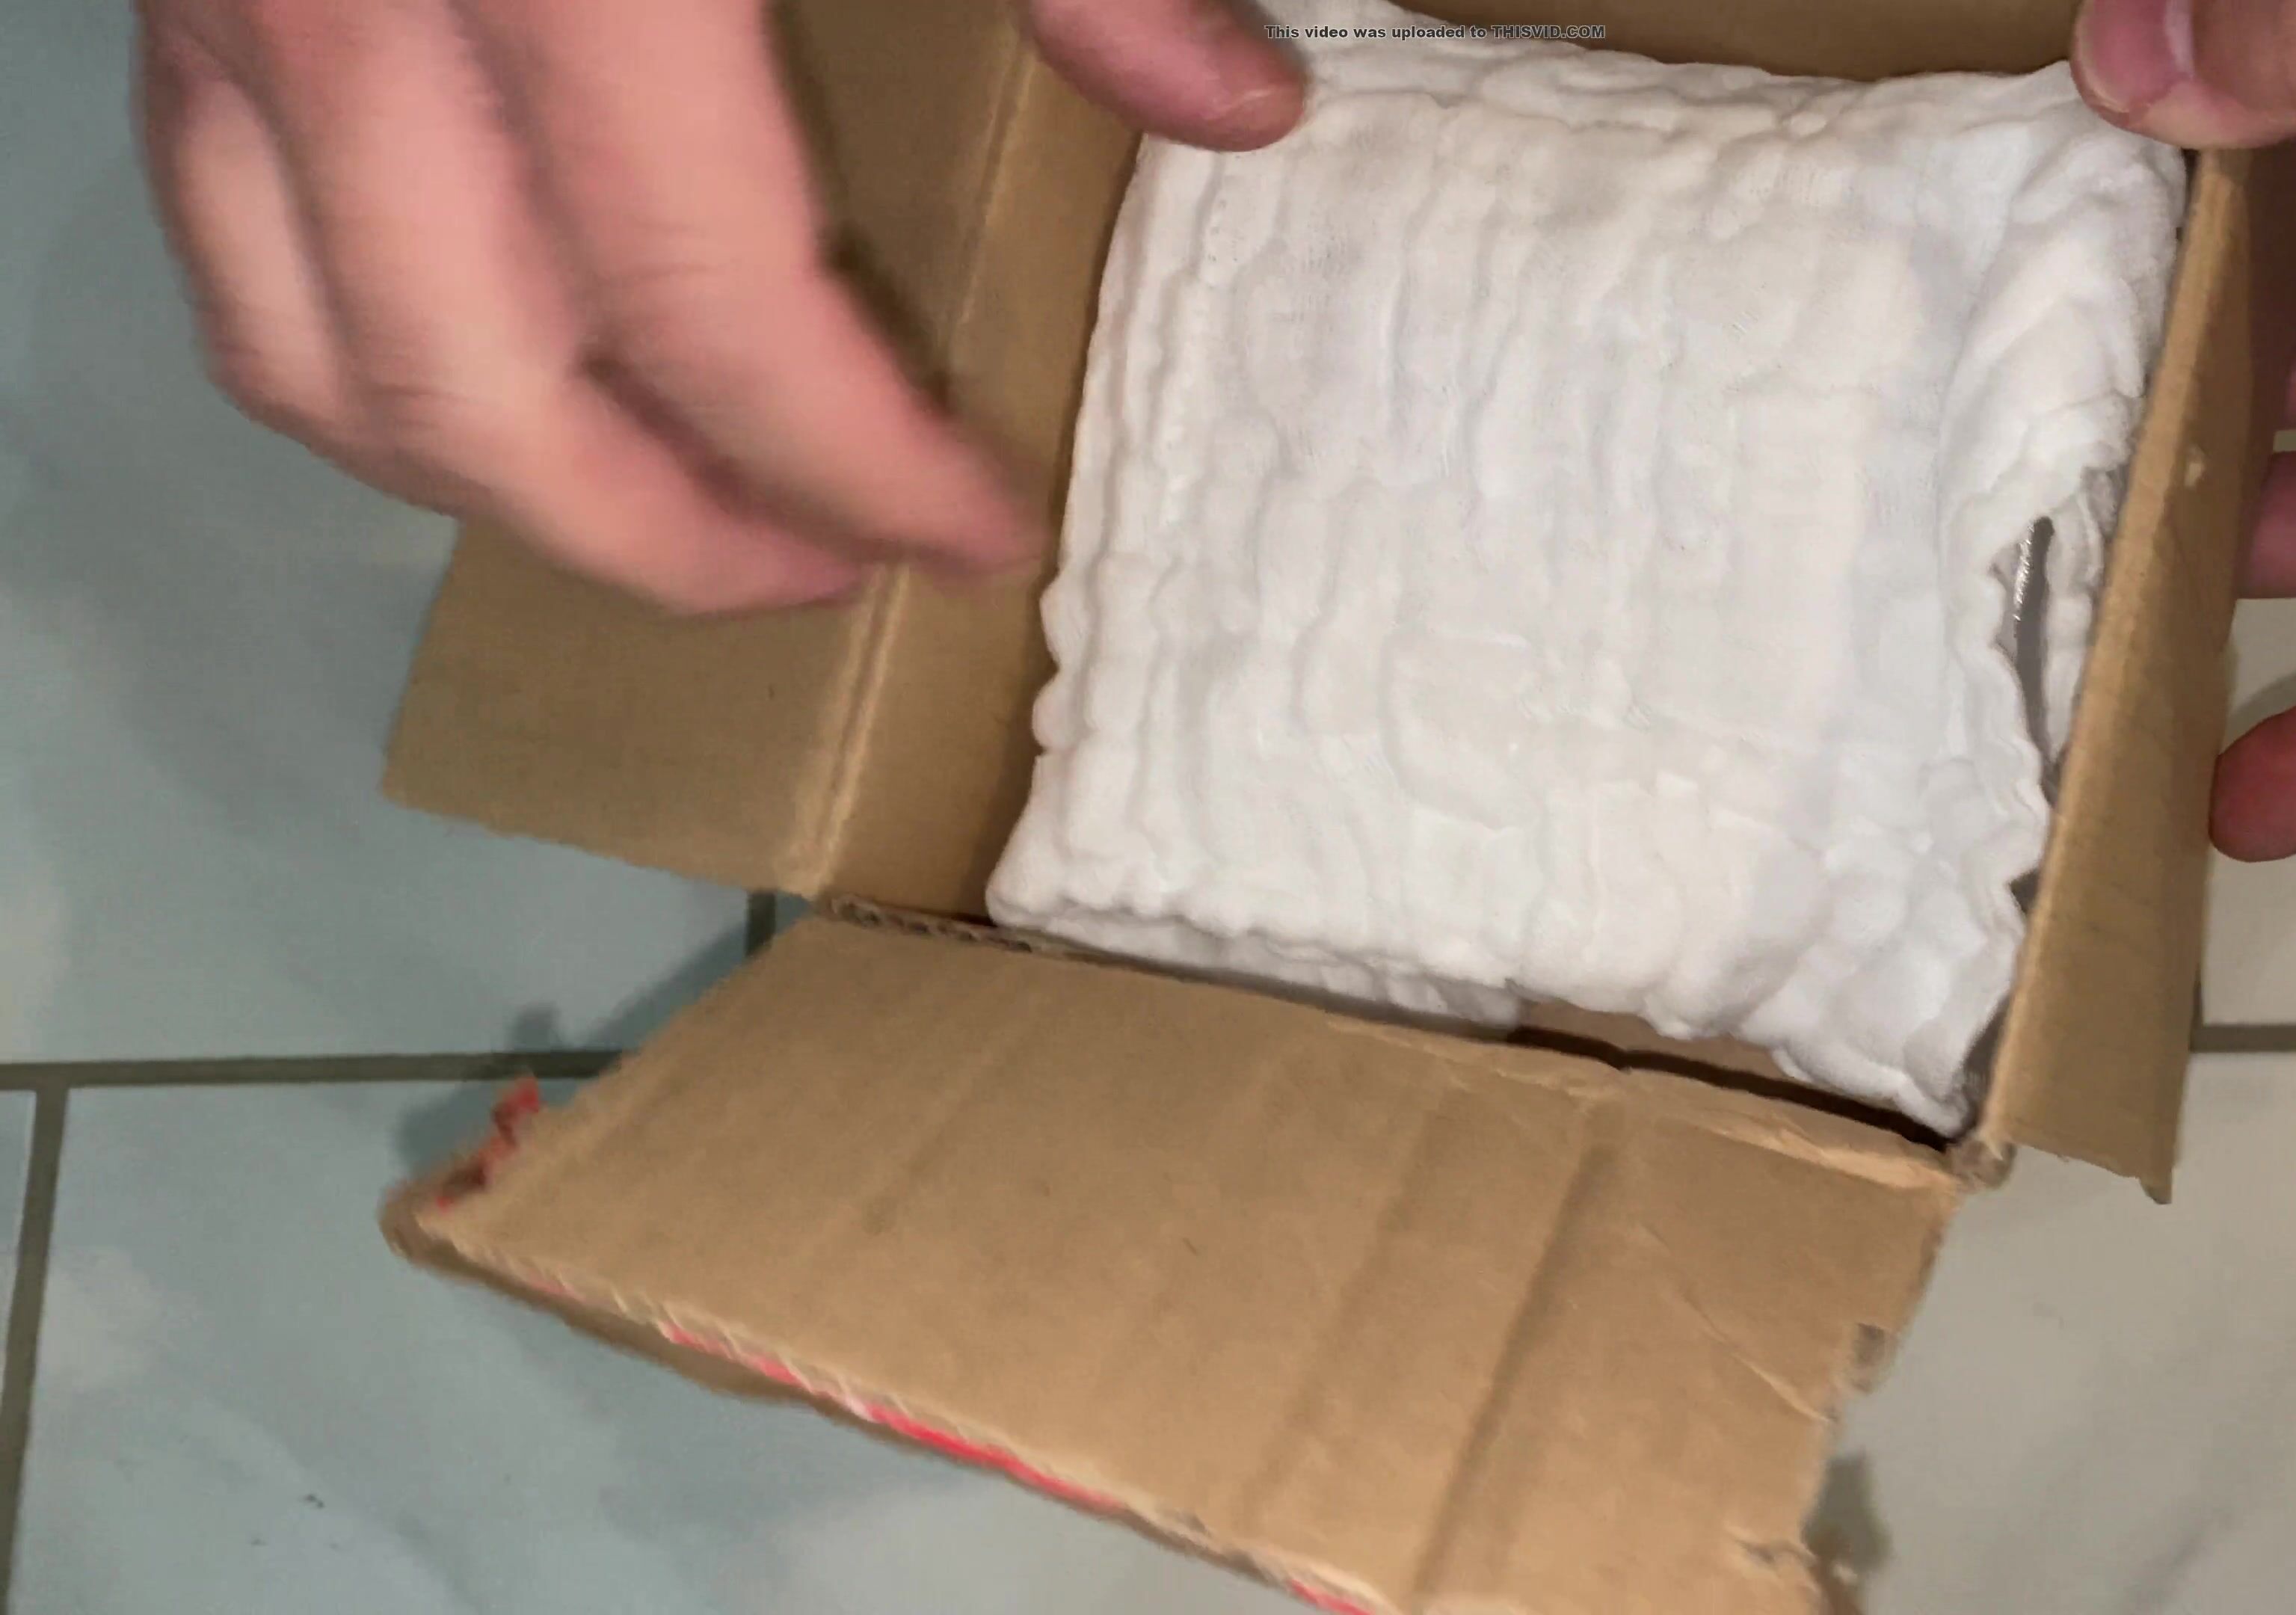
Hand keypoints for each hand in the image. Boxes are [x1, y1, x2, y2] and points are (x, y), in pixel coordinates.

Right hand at [133, 0, 1300, 610]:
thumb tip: (1238, 114)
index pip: (712, 310)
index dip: (859, 465)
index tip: (978, 532)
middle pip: (477, 394)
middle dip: (668, 543)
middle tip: (829, 577)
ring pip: (309, 359)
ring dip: (502, 492)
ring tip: (682, 519)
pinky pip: (227, 245)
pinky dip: (363, 361)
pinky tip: (510, 370)